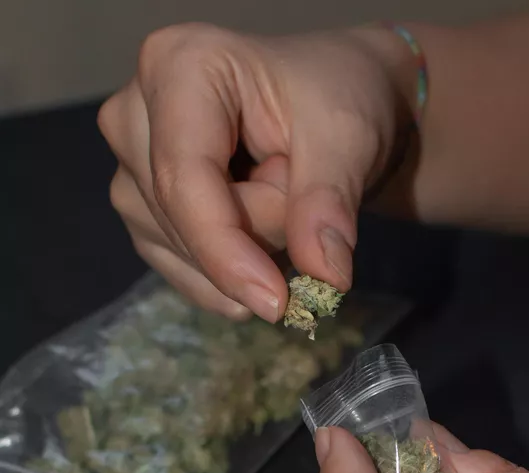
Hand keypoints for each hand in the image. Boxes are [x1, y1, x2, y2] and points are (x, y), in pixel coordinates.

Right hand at [98, 23, 413, 320]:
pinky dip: (237, 279)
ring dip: (254, 252)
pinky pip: (187, 277)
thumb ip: (329, 202)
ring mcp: (132, 171)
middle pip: (187, 221)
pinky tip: (267, 245)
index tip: (277, 304)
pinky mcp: (145, 216)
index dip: (227, 251)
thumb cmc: (337, 99)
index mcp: (177, 67)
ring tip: (284, 195)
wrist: (330, 109)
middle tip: (303, 183)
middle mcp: (133, 117)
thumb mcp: (349, 137)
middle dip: (261, 233)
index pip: (184, 180)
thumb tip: (324, 277)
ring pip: (187, 256)